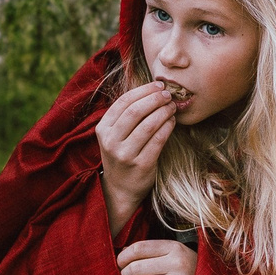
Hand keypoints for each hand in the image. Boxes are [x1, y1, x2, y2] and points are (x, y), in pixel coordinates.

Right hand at [97, 80, 180, 230]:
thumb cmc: (122, 154)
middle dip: (155, 99)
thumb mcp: (115, 134)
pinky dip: (167, 127)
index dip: (143, 91)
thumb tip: (152, 89)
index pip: (124, 102)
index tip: (158, 85)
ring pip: (148, 125)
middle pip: (135, 111)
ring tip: (172, 107)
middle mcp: (111, 141)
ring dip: (164, 112)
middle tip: (168, 94)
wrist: (120, 188)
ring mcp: (125, 154)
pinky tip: (172, 122)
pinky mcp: (141, 165)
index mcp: (103, 129)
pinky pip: (158, 140)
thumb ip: (126, 115)